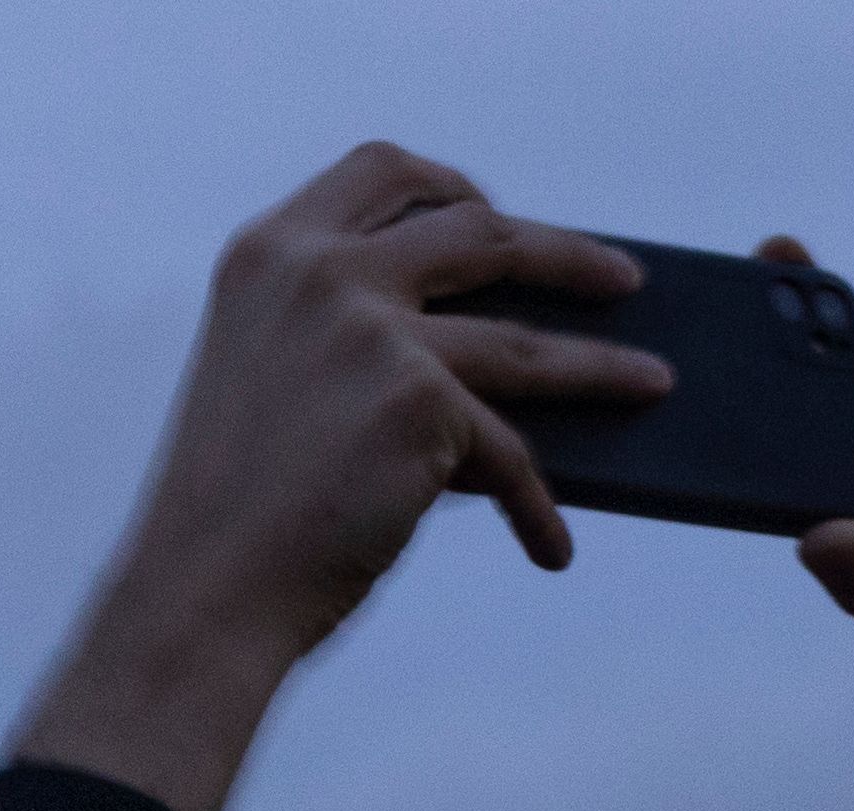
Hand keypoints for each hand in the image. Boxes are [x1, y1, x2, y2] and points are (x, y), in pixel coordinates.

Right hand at [11, 144, 664, 810]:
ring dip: (599, 366)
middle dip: (563, 252)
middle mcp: (321, 271)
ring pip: (523, 341)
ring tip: (652, 382)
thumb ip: (337, 328)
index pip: (382, 170)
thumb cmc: (231, 511)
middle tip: (621, 280)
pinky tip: (549, 545)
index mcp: (271, 251)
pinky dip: (534, 506)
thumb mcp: (266, 375)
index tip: (494, 212)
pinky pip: (507, 453)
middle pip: (477, 230)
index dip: (451, 185)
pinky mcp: (420, 403)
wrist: (201, 598)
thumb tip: (471, 337)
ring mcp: (373, 329)